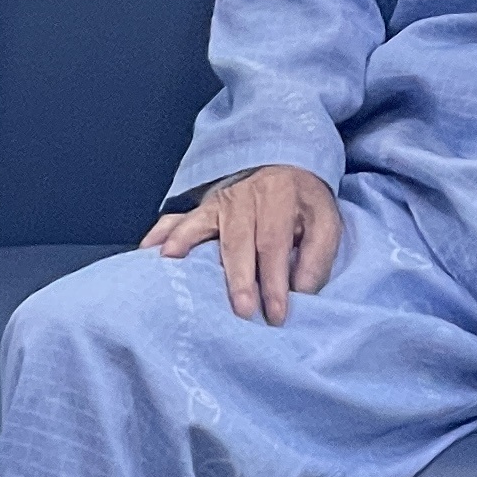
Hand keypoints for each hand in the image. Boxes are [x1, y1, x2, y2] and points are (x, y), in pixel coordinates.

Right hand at [141, 163, 337, 323]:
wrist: (286, 161)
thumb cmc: (304, 202)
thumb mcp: (326, 221)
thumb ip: (316, 257)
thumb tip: (302, 292)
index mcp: (280, 198)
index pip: (275, 244)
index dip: (276, 281)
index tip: (276, 315)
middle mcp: (247, 196)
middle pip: (239, 239)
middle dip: (240, 277)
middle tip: (242, 310)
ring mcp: (221, 200)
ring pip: (202, 225)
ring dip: (188, 245)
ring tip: (173, 266)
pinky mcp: (204, 207)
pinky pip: (180, 218)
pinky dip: (163, 233)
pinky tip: (150, 250)